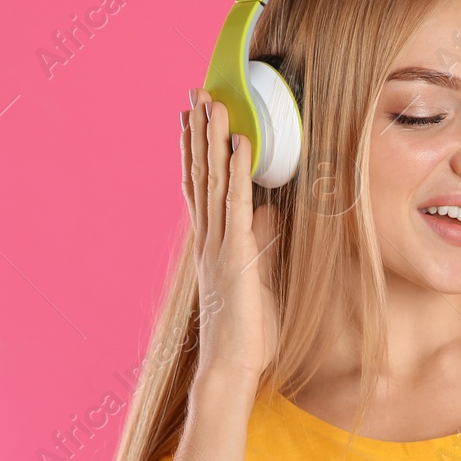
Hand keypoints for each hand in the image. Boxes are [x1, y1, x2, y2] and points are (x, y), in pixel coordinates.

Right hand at [182, 88, 281, 384]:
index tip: (191, 120)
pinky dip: (237, 172)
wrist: (231, 367)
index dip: (196, 152)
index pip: (201, 188)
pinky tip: (239, 143)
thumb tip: (268, 212)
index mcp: (213, 245)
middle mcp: (210, 239)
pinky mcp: (235, 254)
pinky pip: (236, 205)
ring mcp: (219, 245)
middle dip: (198, 133)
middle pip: (201, 175)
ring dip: (213, 139)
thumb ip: (260, 243)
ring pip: (213, 182)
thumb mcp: (259, 278)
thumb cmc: (247, 333)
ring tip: (212, 102)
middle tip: (195, 94)